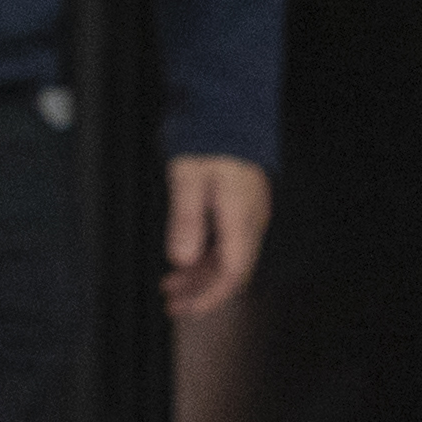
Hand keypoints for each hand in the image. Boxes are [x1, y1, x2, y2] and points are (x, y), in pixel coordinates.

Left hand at [162, 152, 271, 320]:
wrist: (227, 111)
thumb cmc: (210, 139)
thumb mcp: (188, 178)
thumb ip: (186, 220)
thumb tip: (182, 258)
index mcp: (240, 217)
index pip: (232, 273)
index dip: (210, 297)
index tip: (186, 309)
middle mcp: (250, 220)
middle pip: (230, 271)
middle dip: (201, 292)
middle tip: (173, 305)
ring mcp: (247, 215)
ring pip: (227, 259)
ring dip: (200, 275)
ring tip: (172, 286)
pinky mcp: (241, 207)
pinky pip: (226, 243)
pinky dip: (204, 257)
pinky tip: (185, 260)